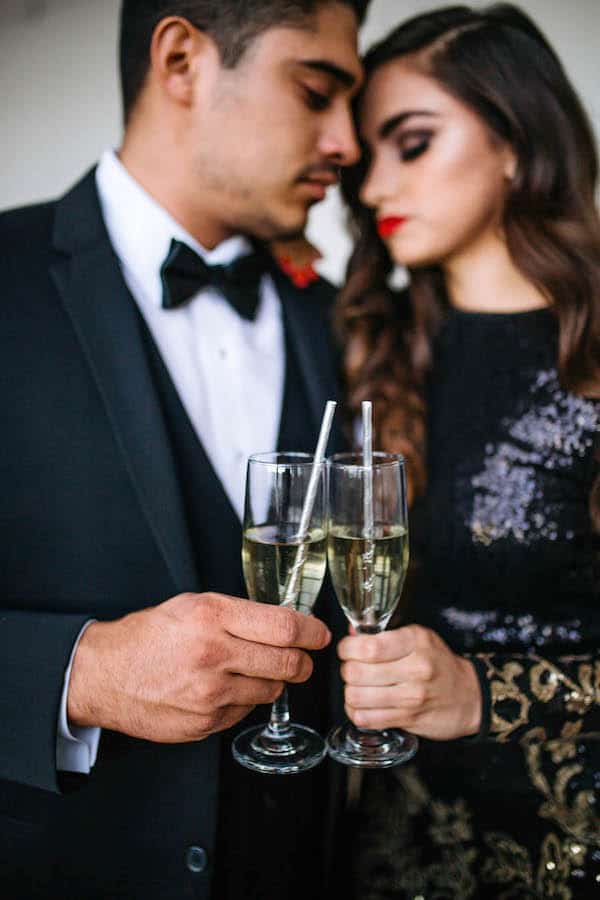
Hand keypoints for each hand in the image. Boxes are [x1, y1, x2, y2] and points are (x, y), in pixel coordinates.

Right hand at [68, 592, 330, 741]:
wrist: (105, 674)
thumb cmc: (150, 635)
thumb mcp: (193, 605)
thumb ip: (239, 614)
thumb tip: (286, 624)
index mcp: (212, 617)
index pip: (284, 627)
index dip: (312, 632)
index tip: (320, 635)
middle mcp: (214, 655)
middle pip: (288, 663)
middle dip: (302, 662)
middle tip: (302, 659)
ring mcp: (210, 694)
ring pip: (271, 691)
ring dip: (272, 682)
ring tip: (252, 671)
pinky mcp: (205, 723)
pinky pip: (245, 713)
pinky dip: (244, 701)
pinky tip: (223, 689)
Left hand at [338, 625, 481, 740]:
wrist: (470, 696)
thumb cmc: (440, 664)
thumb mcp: (419, 638)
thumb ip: (385, 635)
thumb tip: (352, 633)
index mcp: (415, 642)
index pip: (369, 646)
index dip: (348, 648)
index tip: (347, 649)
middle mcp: (415, 669)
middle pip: (357, 672)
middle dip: (346, 670)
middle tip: (352, 668)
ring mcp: (411, 697)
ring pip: (357, 696)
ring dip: (350, 692)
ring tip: (357, 686)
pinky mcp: (407, 719)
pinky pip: (365, 719)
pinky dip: (356, 712)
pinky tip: (363, 704)